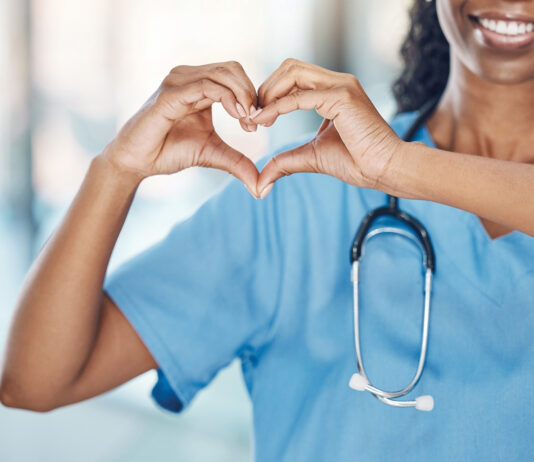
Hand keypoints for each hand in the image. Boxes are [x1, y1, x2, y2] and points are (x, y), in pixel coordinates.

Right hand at [100, 61, 261, 195]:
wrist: (138, 161)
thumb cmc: (170, 152)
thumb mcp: (212, 154)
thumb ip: (237, 162)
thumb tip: (261, 186)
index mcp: (199, 85)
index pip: (234, 75)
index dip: (252, 95)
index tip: (258, 123)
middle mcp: (188, 77)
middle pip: (232, 68)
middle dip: (251, 93)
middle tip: (256, 120)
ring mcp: (178, 82)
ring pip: (222, 74)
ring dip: (243, 95)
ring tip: (248, 120)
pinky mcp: (171, 94)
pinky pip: (206, 86)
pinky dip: (227, 98)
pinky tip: (237, 115)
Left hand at [251, 58, 403, 197]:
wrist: (384, 170)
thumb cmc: (357, 162)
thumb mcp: (311, 158)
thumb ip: (285, 162)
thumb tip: (261, 182)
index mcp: (332, 92)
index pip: (293, 77)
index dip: (269, 94)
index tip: (254, 119)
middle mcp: (337, 82)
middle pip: (289, 68)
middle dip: (265, 89)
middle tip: (252, 116)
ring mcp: (341, 86)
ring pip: (293, 72)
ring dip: (269, 93)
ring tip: (257, 117)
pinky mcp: (342, 97)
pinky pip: (300, 96)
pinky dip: (278, 107)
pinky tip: (264, 120)